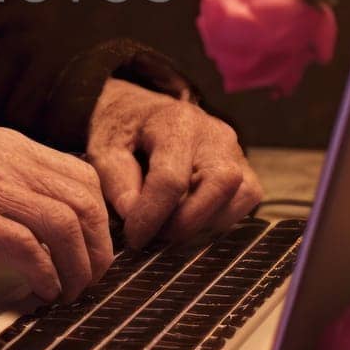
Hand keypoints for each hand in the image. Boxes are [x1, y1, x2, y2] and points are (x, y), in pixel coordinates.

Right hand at [0, 128, 113, 310]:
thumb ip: (4, 195)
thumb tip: (60, 230)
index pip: (82, 177)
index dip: (100, 223)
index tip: (94, 258)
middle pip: (84, 198)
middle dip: (98, 249)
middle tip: (88, 284)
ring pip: (66, 222)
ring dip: (78, 268)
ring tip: (67, 294)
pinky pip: (29, 248)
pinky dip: (45, 277)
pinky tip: (38, 293)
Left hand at [85, 78, 261, 248]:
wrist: (142, 111)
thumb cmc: (123, 130)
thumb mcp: (104, 149)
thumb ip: (116, 181)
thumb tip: (135, 216)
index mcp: (175, 122)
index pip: (171, 179)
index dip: (152, 216)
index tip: (133, 238)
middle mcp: (214, 133)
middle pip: (219, 185)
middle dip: (186, 223)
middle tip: (155, 236)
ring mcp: (235, 149)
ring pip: (241, 196)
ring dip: (205, 223)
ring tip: (169, 227)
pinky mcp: (244, 167)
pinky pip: (245, 200)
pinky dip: (218, 219)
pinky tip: (189, 218)